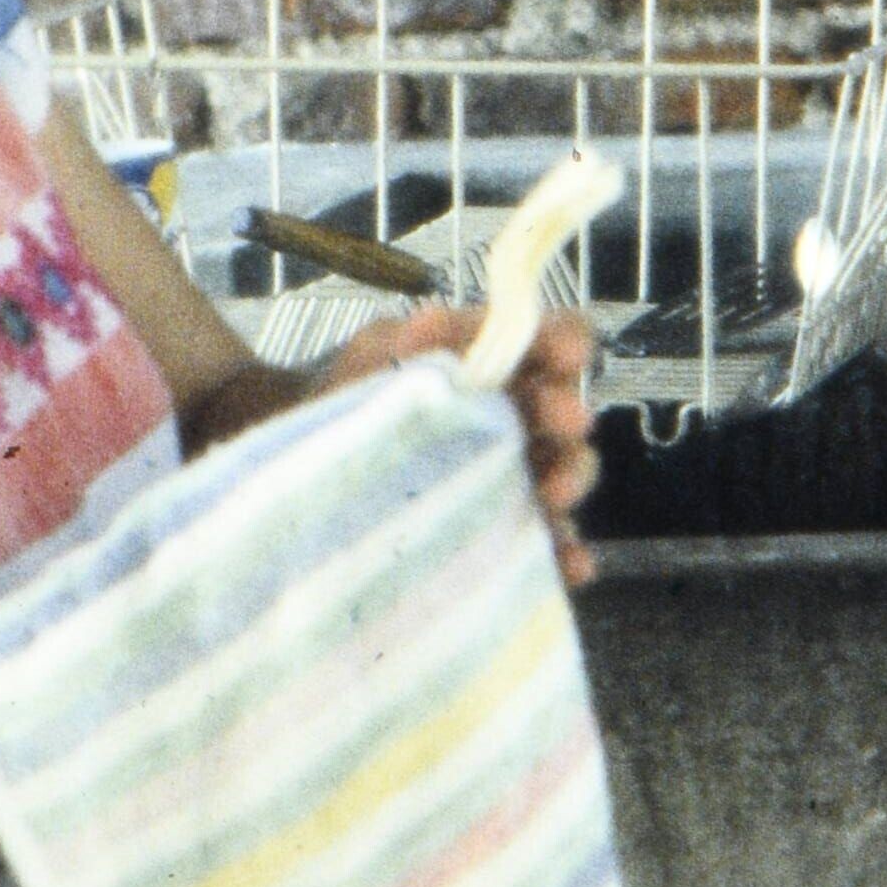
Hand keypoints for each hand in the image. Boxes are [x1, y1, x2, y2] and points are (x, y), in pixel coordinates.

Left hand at [318, 293, 602, 581]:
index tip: (570, 354)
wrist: (314, 467)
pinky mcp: (507, 532)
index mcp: (493, 366)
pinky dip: (566, 556)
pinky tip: (572, 565)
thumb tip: (428, 322)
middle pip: (562, 411)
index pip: (546, 342)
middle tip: (566, 420)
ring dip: (571, 478)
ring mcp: (515, 477)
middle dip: (566, 413)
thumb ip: (402, 341)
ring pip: (564, 476)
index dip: (566, 341)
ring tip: (555, 492)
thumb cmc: (351, 400)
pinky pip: (546, 546)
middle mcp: (516, 419)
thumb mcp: (369, 358)